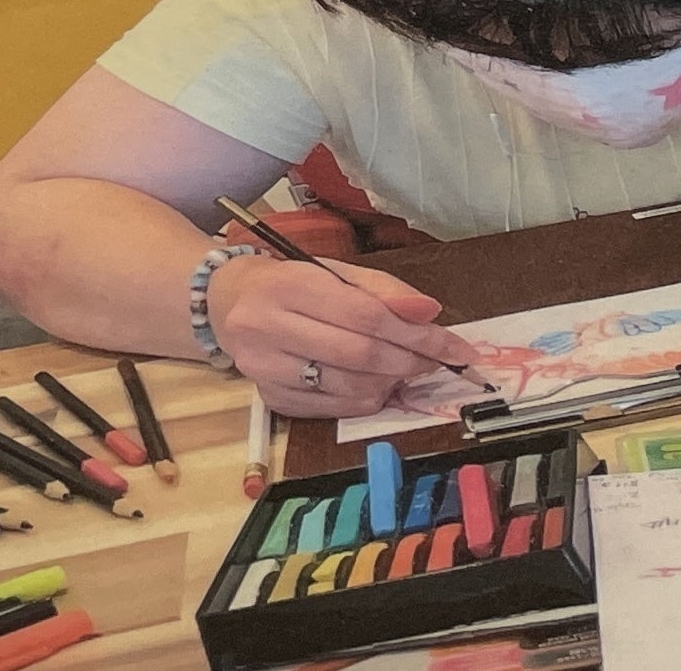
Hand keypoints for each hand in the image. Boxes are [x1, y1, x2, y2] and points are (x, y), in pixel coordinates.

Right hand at [205, 256, 480, 416]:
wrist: (224, 303)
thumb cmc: (288, 282)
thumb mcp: (332, 271)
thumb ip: (383, 291)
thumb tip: (430, 314)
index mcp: (287, 284)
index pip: (367, 315)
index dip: (418, 334)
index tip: (455, 346)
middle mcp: (268, 328)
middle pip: (361, 355)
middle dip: (410, 360)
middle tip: (435, 360)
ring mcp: (265, 369)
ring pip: (351, 387)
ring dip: (392, 382)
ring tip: (404, 368)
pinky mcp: (269, 400)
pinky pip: (335, 409)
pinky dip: (367, 399)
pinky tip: (375, 384)